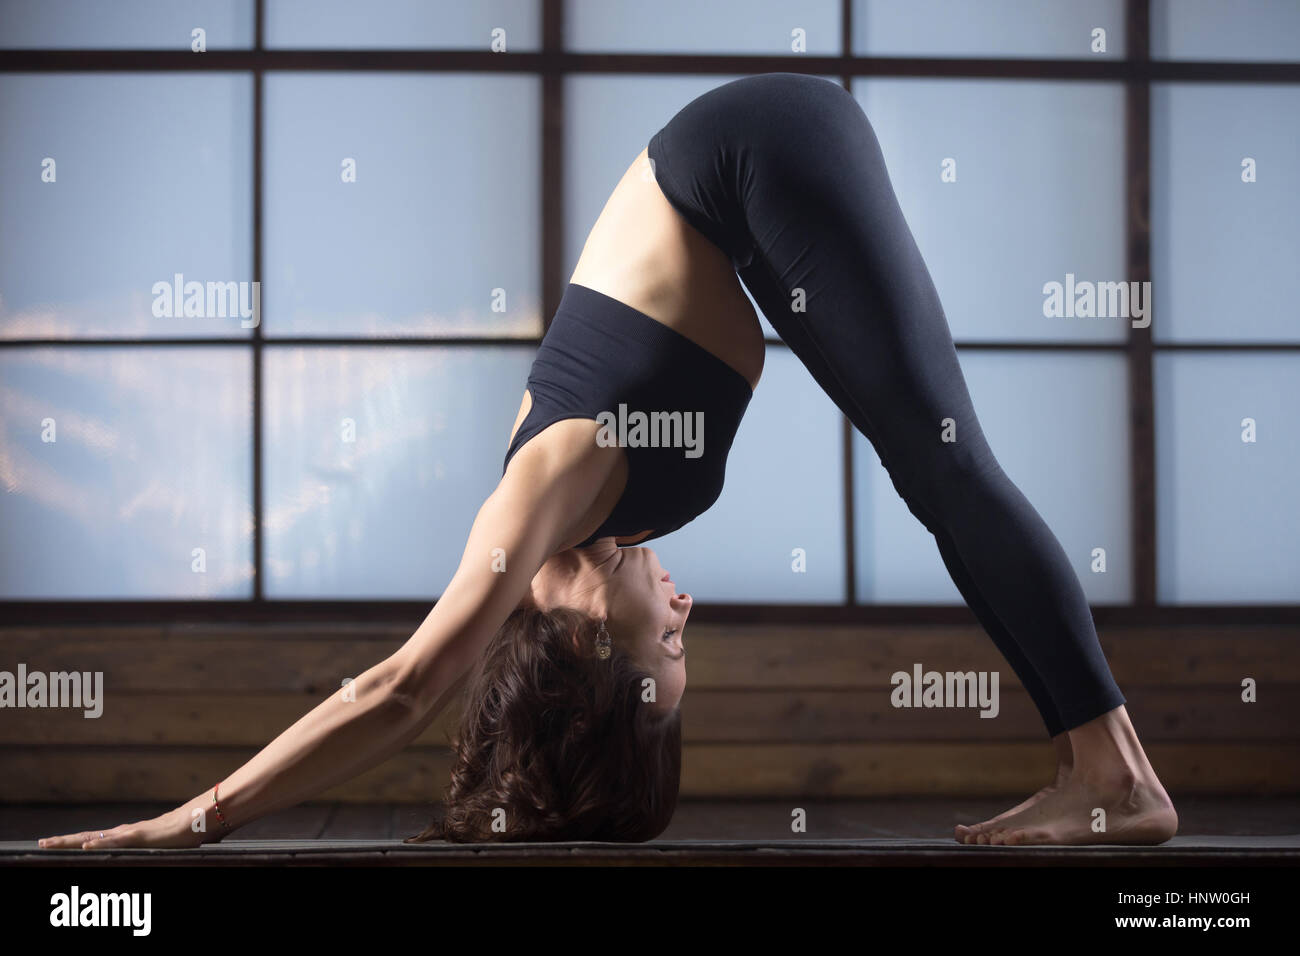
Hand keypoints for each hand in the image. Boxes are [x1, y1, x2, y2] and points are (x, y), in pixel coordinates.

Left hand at [37, 804, 222, 849]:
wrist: (201, 819)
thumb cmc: (184, 832)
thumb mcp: (160, 845)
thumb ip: (147, 848)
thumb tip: (145, 852)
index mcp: (127, 836)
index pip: (95, 840)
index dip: (74, 843)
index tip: (53, 845)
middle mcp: (124, 833)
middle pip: (88, 837)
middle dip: (63, 842)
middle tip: (40, 844)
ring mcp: (131, 834)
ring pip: (95, 838)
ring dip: (71, 842)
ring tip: (50, 844)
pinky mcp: (141, 836)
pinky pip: (117, 842)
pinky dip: (100, 845)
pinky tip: (86, 848)